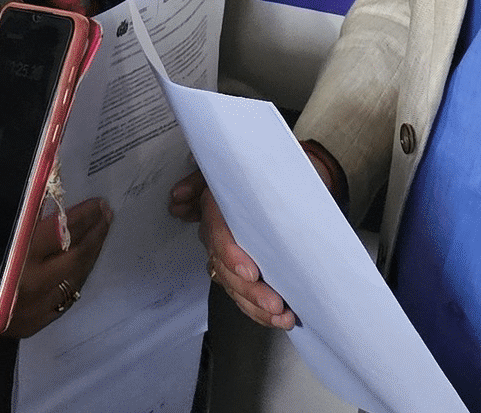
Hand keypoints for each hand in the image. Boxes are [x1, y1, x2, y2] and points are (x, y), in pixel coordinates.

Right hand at [3, 197, 112, 338]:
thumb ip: (12, 220)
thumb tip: (42, 187)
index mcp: (16, 262)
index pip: (60, 233)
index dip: (81, 217)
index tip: (97, 202)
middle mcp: (30, 287)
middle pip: (75, 255)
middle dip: (94, 231)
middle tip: (106, 212)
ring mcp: (37, 308)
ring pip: (76, 276)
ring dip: (92, 250)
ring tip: (103, 228)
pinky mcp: (37, 322)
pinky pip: (68, 295)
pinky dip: (80, 274)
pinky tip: (86, 259)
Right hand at [169, 146, 340, 331]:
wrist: (294, 175)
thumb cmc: (274, 169)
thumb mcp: (255, 162)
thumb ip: (226, 174)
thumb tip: (186, 195)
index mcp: (217, 202)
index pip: (218, 232)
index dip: (231, 255)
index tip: (251, 273)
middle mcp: (217, 229)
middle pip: (224, 267)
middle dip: (249, 291)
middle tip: (275, 302)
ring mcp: (228, 251)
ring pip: (232, 286)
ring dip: (255, 306)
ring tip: (281, 315)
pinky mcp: (242, 267)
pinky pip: (241, 293)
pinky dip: (258, 310)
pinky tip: (275, 317)